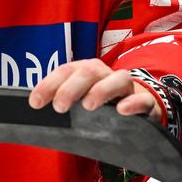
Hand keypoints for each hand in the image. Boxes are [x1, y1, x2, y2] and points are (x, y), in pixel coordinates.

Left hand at [28, 59, 162, 120]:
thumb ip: (63, 102)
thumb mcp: (80, 100)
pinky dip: (132, 103)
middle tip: (60, 107)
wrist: (140, 106)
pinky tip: (122, 110)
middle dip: (71, 87)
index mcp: (86, 71)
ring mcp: (127, 86)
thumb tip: (35, 109)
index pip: (66, 71)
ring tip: (89, 106)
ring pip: (117, 79)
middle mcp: (105, 74)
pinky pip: (142, 99)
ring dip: (101, 90)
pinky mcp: (146, 101)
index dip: (49, 84)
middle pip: (88, 71)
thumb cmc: (102, 104)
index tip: (35, 102)